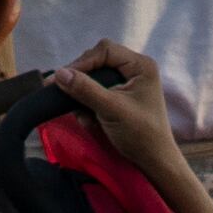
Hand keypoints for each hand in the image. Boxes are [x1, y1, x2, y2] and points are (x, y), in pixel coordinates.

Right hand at [43, 42, 191, 186]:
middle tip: (63, 94)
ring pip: (93, 78)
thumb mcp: (111, 109)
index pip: (105, 50)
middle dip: (81, 80)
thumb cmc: (140, 134)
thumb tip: (59, 73)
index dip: (82, 62)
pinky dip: (88, 104)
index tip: (61, 78)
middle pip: (97, 61)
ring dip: (83, 95)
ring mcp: (127, 82)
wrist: (153, 161)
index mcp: (140, 65)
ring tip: (82, 114)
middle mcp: (134, 69)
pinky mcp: (119, 96)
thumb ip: (86, 90)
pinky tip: (89, 120)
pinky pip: (95, 91)